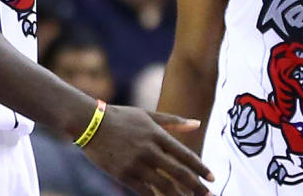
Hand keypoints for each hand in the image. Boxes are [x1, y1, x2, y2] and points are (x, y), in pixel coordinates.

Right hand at [81, 104, 214, 194]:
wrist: (90, 123)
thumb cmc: (121, 117)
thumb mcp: (147, 115)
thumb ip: (173, 121)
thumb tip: (197, 123)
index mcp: (157, 134)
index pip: (185, 155)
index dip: (200, 168)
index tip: (212, 178)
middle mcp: (150, 150)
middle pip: (179, 173)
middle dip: (197, 187)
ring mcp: (136, 163)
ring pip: (164, 186)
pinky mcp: (123, 174)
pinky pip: (144, 191)